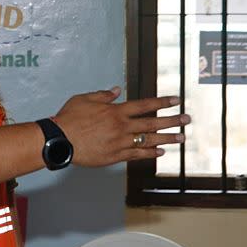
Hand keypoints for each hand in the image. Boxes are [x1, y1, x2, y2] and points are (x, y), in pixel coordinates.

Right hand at [53, 87, 189, 166]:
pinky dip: (150, 153)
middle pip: (152, 124)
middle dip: (172, 121)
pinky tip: (160, 152)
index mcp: (116, 111)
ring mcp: (120, 142)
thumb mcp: (84, 99)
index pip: (145, 106)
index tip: (176, 100)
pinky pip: (137, 154)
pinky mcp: (115, 156)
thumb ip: (103, 95)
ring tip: (180, 138)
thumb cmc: (69, 118)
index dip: (162, 103)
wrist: (60, 140)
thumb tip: (116, 91)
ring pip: (148, 140)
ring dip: (167, 139)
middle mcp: (122, 126)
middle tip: (186, 120)